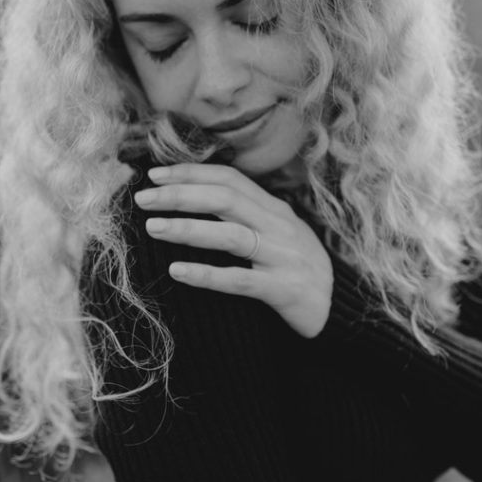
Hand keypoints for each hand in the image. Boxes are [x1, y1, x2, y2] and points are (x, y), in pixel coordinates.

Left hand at [133, 163, 332, 338]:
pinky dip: (206, 275)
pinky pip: (239, 280)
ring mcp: (283, 257)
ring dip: (188, 228)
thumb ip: (245, 214)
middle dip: (181, 195)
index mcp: (275, 209)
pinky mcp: (283, 290)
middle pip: (226, 199)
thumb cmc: (296, 268)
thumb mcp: (277, 232)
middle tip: (142, 199)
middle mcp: (279, 227)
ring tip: (152, 227)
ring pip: (231, 235)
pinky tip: (177, 272)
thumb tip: (194, 198)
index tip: (154, 175)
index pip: (230, 179)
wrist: (339, 308)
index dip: (192, 173)